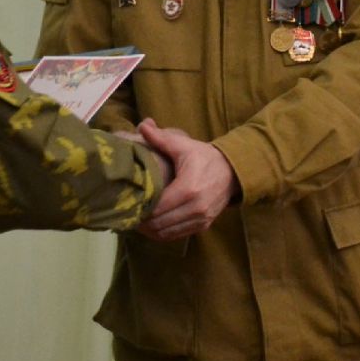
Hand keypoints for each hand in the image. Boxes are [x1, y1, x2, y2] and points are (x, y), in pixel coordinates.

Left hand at [136, 118, 238, 241]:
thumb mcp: (183, 145)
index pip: (157, 207)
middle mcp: (195, 208)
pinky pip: (176, 236)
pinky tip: (151, 225)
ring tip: (137, 219)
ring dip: (149, 230)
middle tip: (128, 213)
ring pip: (166, 233)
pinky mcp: (203, 225)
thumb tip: (142, 124)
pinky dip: (161, 233)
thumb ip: (160, 138)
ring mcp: (200, 219)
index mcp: (188, 189)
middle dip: (141, 221)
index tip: (127, 203)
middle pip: (159, 224)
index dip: (140, 208)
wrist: (232, 171)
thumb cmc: (204, 157)